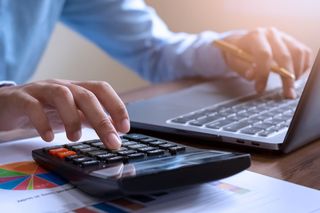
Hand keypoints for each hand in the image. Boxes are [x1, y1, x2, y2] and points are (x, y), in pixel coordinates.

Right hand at [0, 79, 129, 148]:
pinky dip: (42, 122)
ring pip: (62, 95)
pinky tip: (47, 137)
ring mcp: (42, 90)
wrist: (8, 105)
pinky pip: (33, 106)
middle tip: (111, 141)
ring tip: (75, 137)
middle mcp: (62, 86)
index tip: (124, 128)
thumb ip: (90, 120)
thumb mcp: (71, 114)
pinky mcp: (22, 99)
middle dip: (102, 119)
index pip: (102, 89)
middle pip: (86, 96)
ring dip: (72, 118)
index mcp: (76, 89)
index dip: (116, 106)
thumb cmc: (44, 109)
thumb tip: (114, 130)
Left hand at [222, 27, 312, 97]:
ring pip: (298, 54)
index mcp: (255, 37)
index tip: (260, 89)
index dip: (263, 74)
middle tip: (287, 94)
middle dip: (287, 78)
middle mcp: (271, 34)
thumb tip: (252, 75)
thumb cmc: (239, 54)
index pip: (264, 54)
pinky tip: (294, 76)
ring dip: (297, 73)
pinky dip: (302, 66)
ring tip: (290, 85)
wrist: (243, 42)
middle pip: (285, 56)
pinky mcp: (292, 41)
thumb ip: (243, 68)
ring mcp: (283, 36)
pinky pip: (304, 53)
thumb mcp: (235, 62)